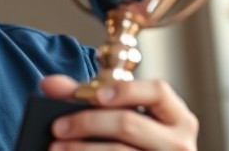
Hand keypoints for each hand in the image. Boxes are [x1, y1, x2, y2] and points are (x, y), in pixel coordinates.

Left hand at [39, 75, 197, 150]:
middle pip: (129, 124)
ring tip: (55, 148)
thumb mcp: (119, 116)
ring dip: (82, 150)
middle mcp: (180, 143)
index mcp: (176, 117)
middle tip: (57, 127)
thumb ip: (85, 96)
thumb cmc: (131, 139)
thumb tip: (48, 83)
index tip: (97, 96)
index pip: (158, 92)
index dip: (127, 91)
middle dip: (88, 123)